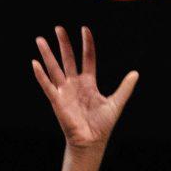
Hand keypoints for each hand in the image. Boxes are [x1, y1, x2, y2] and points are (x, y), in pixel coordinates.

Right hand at [32, 25, 136, 150]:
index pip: (87, 58)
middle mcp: (75, 84)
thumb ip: (125, 88)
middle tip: (58, 28)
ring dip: (47, 54)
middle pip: (67, 59)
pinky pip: (47, 86)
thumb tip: (136, 73)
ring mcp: (65, 92)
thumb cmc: (102, 125)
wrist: (92, 142)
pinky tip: (35, 63)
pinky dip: (40, 75)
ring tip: (40, 40)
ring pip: (54, 69)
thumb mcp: (116, 103)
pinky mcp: (57, 101)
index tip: (84, 29)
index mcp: (89, 83)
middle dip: (63, 44)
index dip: (86, 44)